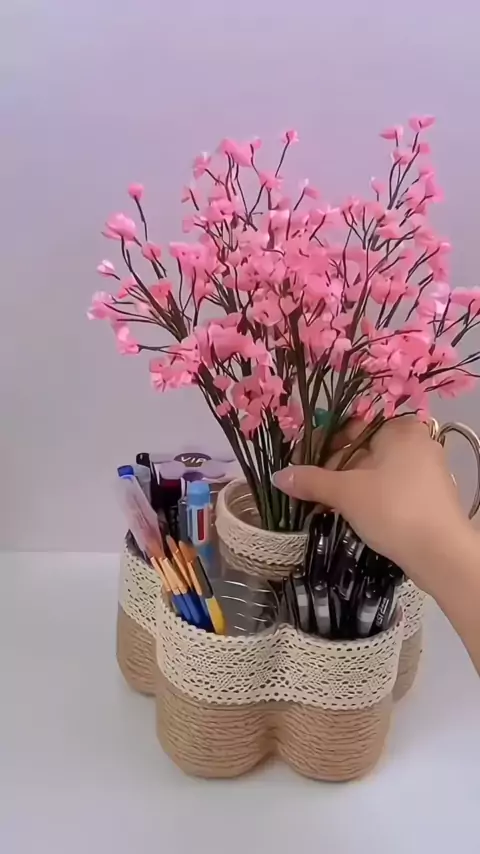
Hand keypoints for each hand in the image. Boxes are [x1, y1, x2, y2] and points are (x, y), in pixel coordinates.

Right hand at [272, 418, 468, 592]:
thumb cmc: (393, 509)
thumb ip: (311, 480)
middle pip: (361, 448)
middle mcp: (415, 443)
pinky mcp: (425, 497)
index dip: (321, 442)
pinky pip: (386, 488)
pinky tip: (343, 513)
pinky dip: (364, 497)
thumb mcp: (346, 493)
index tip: (299, 460)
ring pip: (373, 471)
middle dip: (331, 468)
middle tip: (305, 486)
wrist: (441, 554)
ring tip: (318, 503)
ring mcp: (423, 471)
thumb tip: (278, 476)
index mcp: (400, 429)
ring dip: (344, 486)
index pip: (352, 425)